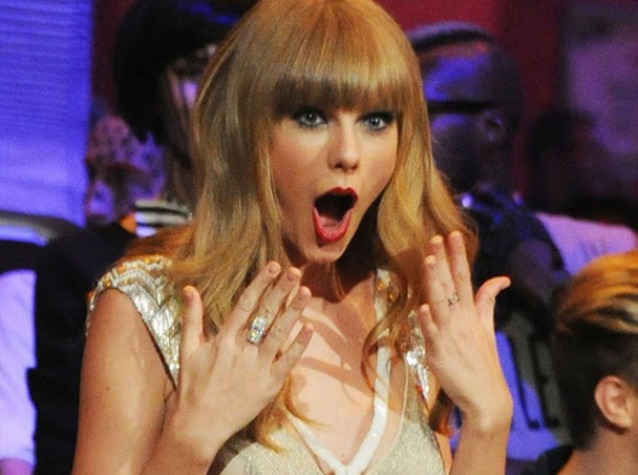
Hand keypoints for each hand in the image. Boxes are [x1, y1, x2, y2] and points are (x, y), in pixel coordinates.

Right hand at [166, 262, 312, 462]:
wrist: (199, 426)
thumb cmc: (192, 387)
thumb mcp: (187, 350)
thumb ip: (191, 318)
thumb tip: (189, 288)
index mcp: (223, 340)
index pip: (245, 304)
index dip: (260, 284)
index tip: (273, 266)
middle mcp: (242, 351)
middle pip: (265, 314)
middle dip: (281, 291)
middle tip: (295, 271)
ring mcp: (258, 368)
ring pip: (279, 334)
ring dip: (294, 312)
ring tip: (306, 292)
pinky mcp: (269, 385)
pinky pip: (288, 362)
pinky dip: (298, 345)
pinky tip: (309, 328)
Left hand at [418, 231, 511, 428]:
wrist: (487, 397)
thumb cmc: (484, 361)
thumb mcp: (487, 327)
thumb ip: (488, 301)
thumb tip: (501, 279)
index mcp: (471, 313)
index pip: (464, 277)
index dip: (457, 256)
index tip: (453, 234)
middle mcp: (460, 320)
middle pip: (450, 285)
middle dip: (442, 260)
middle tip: (435, 238)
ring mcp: (449, 336)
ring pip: (439, 303)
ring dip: (434, 281)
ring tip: (429, 260)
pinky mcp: (438, 353)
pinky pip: (431, 334)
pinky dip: (427, 322)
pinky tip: (422, 308)